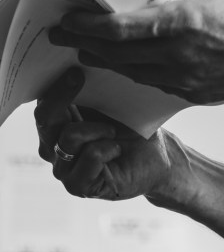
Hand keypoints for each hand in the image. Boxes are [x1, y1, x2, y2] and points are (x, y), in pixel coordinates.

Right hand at [35, 67, 172, 200]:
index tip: (74, 70)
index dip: (54, 87)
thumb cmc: (130, 127)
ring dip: (97, 129)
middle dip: (64, 97)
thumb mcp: (108, 103)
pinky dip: (106, 149)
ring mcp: (63, 169)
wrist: (154, 156)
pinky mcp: (78, 187)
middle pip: (45, 119)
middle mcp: (52, 148)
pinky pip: (88, 158)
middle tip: (81, 79)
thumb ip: (87, 90)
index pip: (42, 104)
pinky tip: (117, 150)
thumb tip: (77, 64)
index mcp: (56, 125)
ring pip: (68, 138)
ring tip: (113, 131)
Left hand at [48, 0, 223, 104]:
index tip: (68, 21)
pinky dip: (135, 72)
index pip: (118, 28)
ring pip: (131, 72)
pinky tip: (128, 63)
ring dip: (105, 60)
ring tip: (88, 49)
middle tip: (65, 35)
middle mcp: (178, 55)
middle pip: (116, 53)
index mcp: (183, 22)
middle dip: (84, 43)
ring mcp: (186, 79)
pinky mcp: (195, 94)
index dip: (86, 26)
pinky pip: (154, 83)